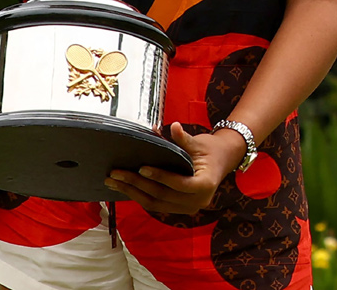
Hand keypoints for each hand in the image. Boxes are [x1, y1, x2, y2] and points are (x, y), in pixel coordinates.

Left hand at [104, 123, 246, 213]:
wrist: (222, 161)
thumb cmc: (211, 150)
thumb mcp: (199, 143)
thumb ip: (184, 139)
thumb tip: (173, 127)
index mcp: (205, 185)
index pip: (179, 184)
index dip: (159, 177)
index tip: (141, 168)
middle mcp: (197, 202)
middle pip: (162, 196)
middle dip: (136, 185)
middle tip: (115, 174)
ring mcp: (188, 208)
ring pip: (156, 204)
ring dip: (133, 193)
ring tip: (114, 182)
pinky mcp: (179, 209)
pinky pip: (156, 205)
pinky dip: (140, 196)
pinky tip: (125, 187)